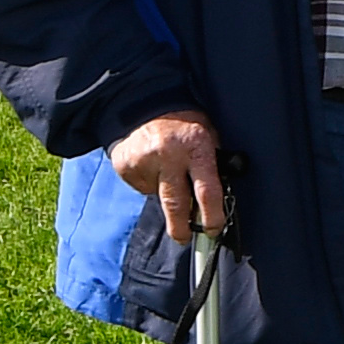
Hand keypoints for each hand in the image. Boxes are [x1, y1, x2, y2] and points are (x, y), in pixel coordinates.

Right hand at [113, 111, 230, 244]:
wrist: (145, 105)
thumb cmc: (185, 124)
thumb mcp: (207, 136)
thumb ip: (212, 165)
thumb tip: (218, 201)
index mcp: (196, 147)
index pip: (207, 191)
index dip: (211, 216)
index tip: (213, 230)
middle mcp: (169, 155)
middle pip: (175, 205)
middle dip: (180, 228)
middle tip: (182, 237)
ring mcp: (144, 161)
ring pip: (157, 195)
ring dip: (164, 192)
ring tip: (167, 170)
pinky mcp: (125, 166)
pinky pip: (141, 186)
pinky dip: (148, 181)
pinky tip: (151, 164)